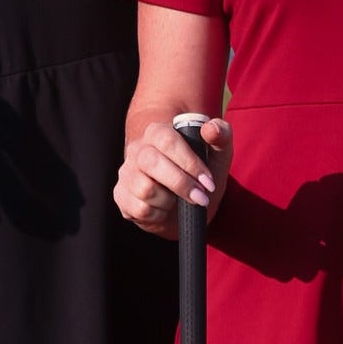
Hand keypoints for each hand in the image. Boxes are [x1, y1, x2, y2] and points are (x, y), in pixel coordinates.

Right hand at [112, 115, 232, 238]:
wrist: (185, 204)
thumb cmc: (200, 175)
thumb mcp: (217, 155)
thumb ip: (221, 135)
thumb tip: (210, 129)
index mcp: (157, 132)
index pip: (168, 140)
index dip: (189, 163)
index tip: (208, 181)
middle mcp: (137, 150)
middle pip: (151, 163)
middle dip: (181, 184)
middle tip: (200, 198)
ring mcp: (126, 173)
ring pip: (146, 189)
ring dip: (169, 201)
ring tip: (177, 200)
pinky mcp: (121, 196)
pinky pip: (140, 209)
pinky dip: (159, 215)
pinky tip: (163, 209)